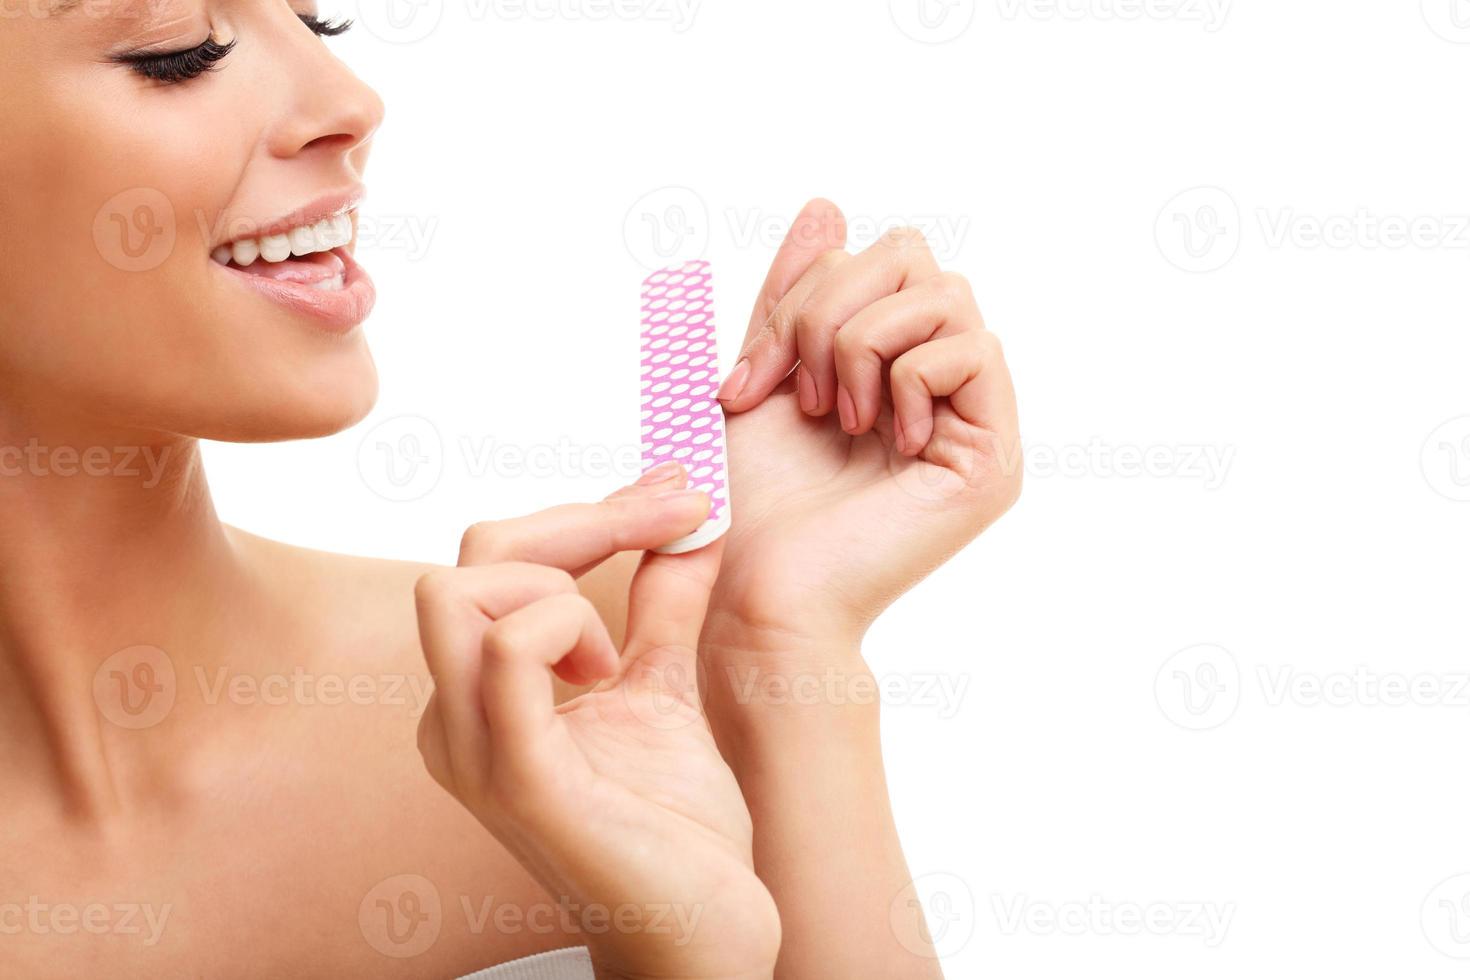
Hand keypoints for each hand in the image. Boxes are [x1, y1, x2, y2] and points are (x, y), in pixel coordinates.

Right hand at [414, 472, 779, 979]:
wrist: (704, 931)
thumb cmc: (672, 827)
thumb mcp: (663, 687)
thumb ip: (661, 605)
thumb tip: (687, 519)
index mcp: (479, 695)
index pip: (491, 560)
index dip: (586, 511)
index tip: (678, 494)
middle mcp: (456, 719)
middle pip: (467, 559)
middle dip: (578, 522)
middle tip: (673, 523)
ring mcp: (475, 751)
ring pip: (460, 593)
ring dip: (565, 574)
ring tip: (618, 650)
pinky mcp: (519, 780)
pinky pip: (508, 656)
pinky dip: (565, 624)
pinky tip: (609, 669)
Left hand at [710, 199, 1020, 651]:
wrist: (763, 589)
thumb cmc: (756, 502)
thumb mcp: (764, 373)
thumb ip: (795, 294)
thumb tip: (826, 206)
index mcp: (891, 363)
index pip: (878, 260)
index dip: (806, 296)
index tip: (750, 382)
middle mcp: (941, 385)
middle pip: (916, 259)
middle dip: (833, 311)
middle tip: (801, 395)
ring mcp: (974, 419)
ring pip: (946, 296)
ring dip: (864, 346)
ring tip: (838, 418)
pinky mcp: (993, 456)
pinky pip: (974, 350)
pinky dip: (908, 380)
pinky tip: (884, 441)